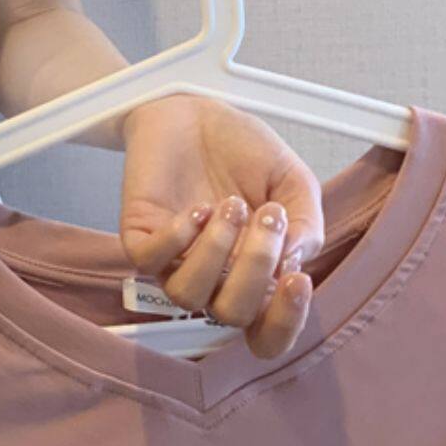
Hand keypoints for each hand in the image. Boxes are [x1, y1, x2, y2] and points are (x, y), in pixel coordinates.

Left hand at [118, 95, 323, 358]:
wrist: (198, 111)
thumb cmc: (244, 152)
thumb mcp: (294, 185)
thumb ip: (306, 226)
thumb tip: (295, 264)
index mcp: (254, 275)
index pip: (266, 334)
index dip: (284, 322)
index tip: (298, 280)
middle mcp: (213, 278)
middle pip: (230, 315)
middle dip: (254, 268)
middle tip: (267, 216)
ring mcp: (174, 261)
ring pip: (187, 294)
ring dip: (216, 252)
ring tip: (230, 205)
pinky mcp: (139, 238)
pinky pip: (150, 262)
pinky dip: (178, 238)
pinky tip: (198, 208)